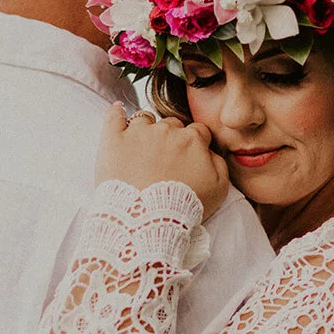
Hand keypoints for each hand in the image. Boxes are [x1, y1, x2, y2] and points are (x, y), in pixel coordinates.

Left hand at [98, 105, 229, 220]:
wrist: (147, 221)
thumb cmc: (183, 207)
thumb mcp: (219, 188)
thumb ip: (219, 162)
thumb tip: (210, 150)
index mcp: (192, 139)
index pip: (197, 131)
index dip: (194, 143)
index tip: (188, 156)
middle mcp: (166, 130)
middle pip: (171, 124)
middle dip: (170, 138)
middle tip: (164, 160)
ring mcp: (138, 133)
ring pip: (145, 119)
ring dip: (145, 128)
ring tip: (141, 147)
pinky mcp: (114, 140)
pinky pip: (114, 117)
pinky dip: (116, 113)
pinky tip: (118, 111)